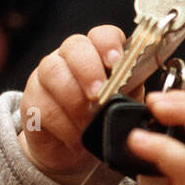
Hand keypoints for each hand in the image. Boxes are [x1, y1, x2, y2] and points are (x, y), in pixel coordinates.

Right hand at [19, 25, 133, 183]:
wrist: (74, 149)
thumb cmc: (102, 118)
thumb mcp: (123, 103)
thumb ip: (132, 92)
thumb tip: (152, 96)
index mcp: (98, 53)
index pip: (102, 34)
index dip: (108, 44)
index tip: (116, 62)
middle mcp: (69, 57)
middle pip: (74, 46)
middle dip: (88, 70)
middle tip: (99, 96)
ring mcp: (47, 76)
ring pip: (53, 71)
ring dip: (74, 100)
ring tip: (89, 123)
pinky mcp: (31, 100)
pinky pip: (43, 106)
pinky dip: (64, 126)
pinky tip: (77, 139)